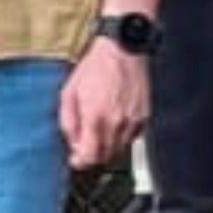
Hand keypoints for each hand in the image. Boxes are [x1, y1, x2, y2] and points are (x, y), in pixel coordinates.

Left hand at [60, 37, 149, 169]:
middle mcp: (117, 123)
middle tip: (84, 148)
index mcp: (96, 118)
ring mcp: (133, 121)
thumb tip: (72, 142)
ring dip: (107, 149)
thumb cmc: (94, 68)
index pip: (90, 156)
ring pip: (120, 150)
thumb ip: (68, 122)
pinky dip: (121, 138)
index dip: (80, 161)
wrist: (123, 50)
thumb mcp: (69, 92)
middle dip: (93, 157)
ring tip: (97, 134)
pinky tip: (113, 125)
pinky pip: (132, 138)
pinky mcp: (144, 117)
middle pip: (105, 157)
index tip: (75, 159)